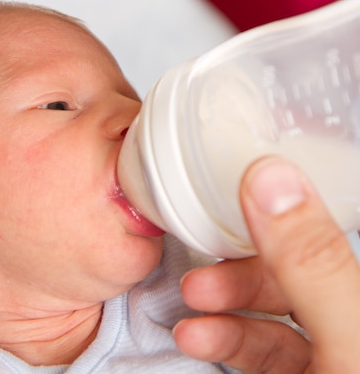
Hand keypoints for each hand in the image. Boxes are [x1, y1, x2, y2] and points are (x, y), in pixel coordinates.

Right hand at [173, 156, 359, 372]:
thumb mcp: (345, 343)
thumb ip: (309, 264)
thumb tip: (271, 180)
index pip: (336, 226)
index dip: (289, 202)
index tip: (237, 186)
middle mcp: (356, 317)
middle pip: (298, 268)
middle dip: (241, 262)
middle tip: (204, 257)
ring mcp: (335, 352)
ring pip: (275, 310)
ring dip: (222, 302)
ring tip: (189, 298)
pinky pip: (264, 351)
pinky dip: (224, 339)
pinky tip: (196, 335)